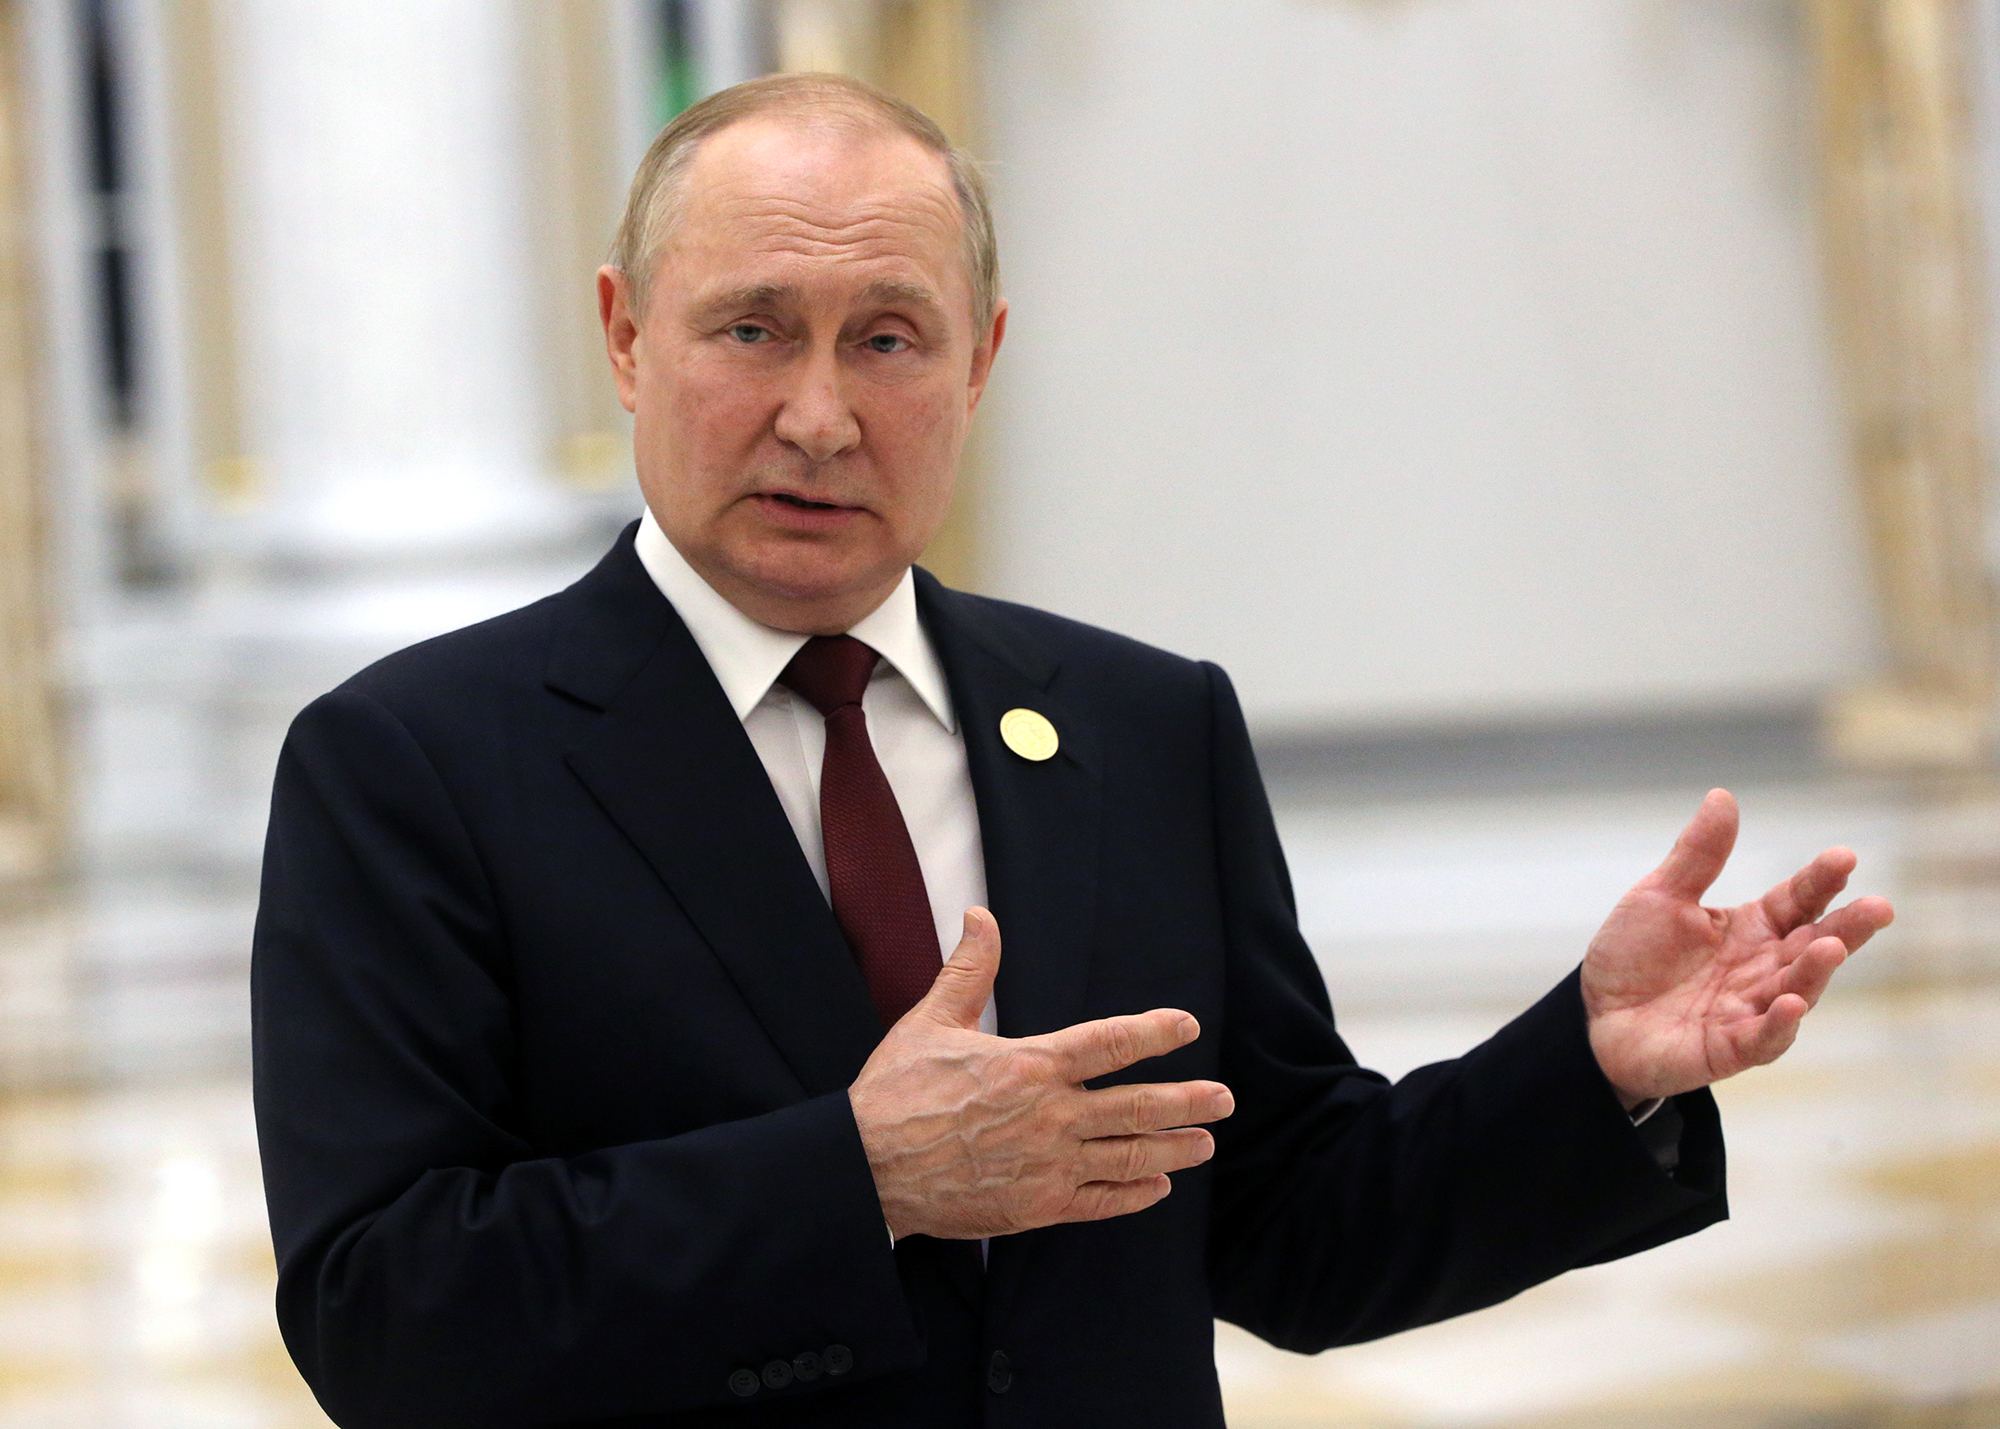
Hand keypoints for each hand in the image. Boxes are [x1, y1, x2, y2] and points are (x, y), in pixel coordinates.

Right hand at [848, 908, 1234, 1241]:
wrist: (868, 1169)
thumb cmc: (896, 1092)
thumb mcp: (931, 1020)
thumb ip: (969, 969)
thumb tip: (980, 915)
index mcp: (1031, 1064)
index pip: (1110, 1042)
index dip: (1155, 1032)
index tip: (1187, 1026)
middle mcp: (1050, 1116)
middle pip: (1137, 1106)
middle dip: (1187, 1101)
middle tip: (1224, 1099)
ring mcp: (1048, 1165)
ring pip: (1128, 1157)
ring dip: (1173, 1149)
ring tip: (1205, 1144)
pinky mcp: (1037, 1206)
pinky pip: (1100, 1202)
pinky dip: (1133, 1195)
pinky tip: (1156, 1188)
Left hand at [1583, 788, 1893, 1106]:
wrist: (1593, 1017)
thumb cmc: (1634, 957)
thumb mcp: (1661, 897)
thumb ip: (1697, 855)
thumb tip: (1723, 796)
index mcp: (1752, 930)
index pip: (1797, 902)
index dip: (1821, 882)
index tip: (1845, 858)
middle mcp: (1762, 970)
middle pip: (1812, 947)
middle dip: (1847, 929)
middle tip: (1880, 907)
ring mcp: (1749, 1011)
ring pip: (1794, 991)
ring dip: (1815, 972)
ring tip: (1832, 946)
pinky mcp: (1727, 1049)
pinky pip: (1760, 1039)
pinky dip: (1777, 1025)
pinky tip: (1790, 1005)